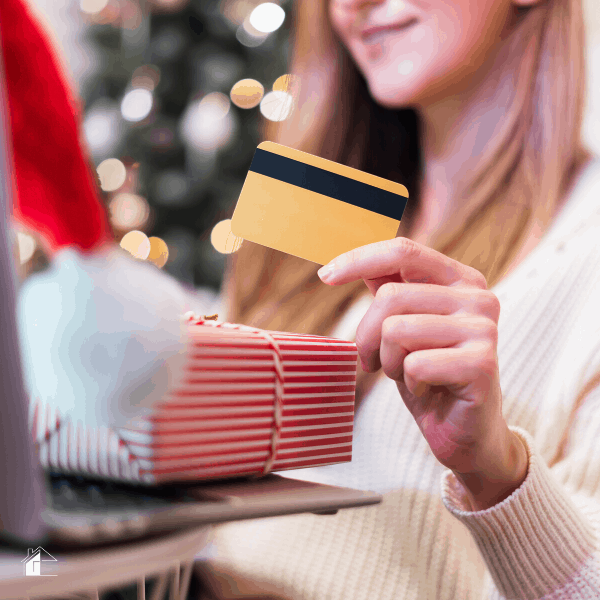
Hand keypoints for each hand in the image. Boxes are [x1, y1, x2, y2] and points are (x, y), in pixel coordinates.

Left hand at [317, 237, 527, 509]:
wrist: (466, 432)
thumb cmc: (429, 376)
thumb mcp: (404, 326)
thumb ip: (390, 291)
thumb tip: (343, 263)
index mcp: (460, 280)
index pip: (403, 252)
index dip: (358, 259)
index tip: (324, 276)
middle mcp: (478, 297)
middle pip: (390, 296)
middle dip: (367, 335)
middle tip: (375, 362)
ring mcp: (484, 329)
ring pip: (396, 329)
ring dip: (389, 362)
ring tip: (409, 375)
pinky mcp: (482, 364)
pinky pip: (413, 364)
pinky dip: (409, 383)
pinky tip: (429, 390)